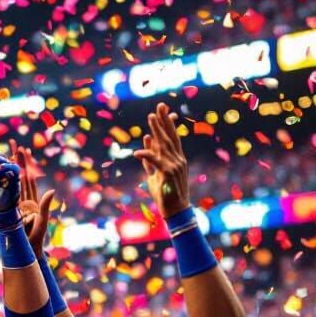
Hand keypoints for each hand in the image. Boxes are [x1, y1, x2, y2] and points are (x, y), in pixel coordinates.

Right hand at [10, 139, 53, 254]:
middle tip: (13, 145)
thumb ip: (45, 206)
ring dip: (5, 171)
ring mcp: (12, 206)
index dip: (25, 164)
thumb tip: (51, 191)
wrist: (24, 250)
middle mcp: (21, 200)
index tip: (22, 150)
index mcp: (31, 200)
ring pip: (8, 184)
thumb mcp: (42, 221)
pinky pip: (0, 197)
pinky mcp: (4, 212)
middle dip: (16, 160)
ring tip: (1, 154)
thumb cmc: (35, 237)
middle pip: (18, 176)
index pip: (28, 178)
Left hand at [134, 102, 189, 219]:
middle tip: (159, 106)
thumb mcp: (155, 174)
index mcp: (176, 159)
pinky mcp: (167, 173)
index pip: (173, 138)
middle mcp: (178, 159)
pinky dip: (146, 155)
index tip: (164, 111)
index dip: (168, 124)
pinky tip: (137, 152)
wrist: (175, 210)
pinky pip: (155, 161)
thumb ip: (150, 160)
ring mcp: (174, 165)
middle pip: (170, 136)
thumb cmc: (165, 194)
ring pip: (164, 144)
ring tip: (150, 117)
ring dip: (156, 130)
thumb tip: (144, 145)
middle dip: (164, 121)